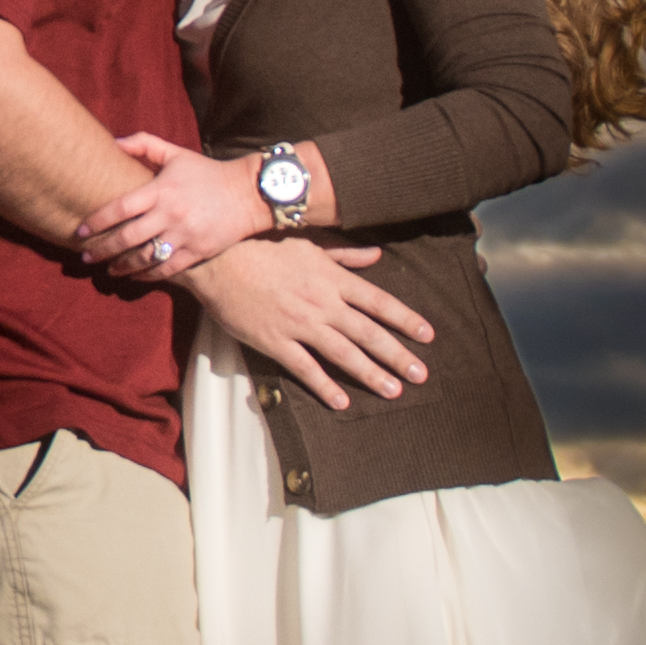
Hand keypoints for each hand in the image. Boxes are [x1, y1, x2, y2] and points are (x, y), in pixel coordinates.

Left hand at [69, 134, 263, 282]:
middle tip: (85, 258)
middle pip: (128, 237)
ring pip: (145, 257)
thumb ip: (144, 145)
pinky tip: (134, 276)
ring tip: (108, 270)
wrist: (248, 194)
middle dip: (102, 250)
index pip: (121, 208)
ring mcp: (184, 235)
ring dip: (122, 266)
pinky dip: (148, 275)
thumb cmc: (207, 173)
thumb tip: (114, 142)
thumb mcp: (176, 154)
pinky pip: (167, 268)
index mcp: (161, 190)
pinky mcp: (198, 252)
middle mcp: (170, 214)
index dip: (98, 221)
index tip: (80, 231)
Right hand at [182, 236, 433, 409]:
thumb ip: (343, 253)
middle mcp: (323, 303)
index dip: (405, 319)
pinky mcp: (275, 341)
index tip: (427, 335)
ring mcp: (299, 324)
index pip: (379, 301)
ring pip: (343, 353)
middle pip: (369, 333)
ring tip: (394, 391)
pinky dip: (324, 386)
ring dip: (371, 374)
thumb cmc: (262, 246)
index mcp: (333, 278)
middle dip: (398, 355)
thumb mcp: (308, 242)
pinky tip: (341, 402)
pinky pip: (304, 368)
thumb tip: (376, 256)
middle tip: (421, 375)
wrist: (218, 259)